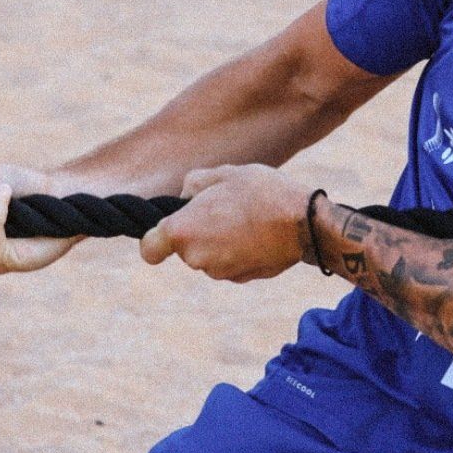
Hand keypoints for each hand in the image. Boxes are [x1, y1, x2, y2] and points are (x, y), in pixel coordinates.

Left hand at [139, 164, 311, 282]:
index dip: (155, 239)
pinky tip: (258, 235)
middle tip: (225, 209)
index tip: (169, 229)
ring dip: (220, 242)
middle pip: (184, 249)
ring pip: (209, 256)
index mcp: (182, 231)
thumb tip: (185, 196)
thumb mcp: (224, 173)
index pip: (149, 249)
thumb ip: (193, 184)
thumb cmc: (261, 192)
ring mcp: (219, 271)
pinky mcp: (240, 279)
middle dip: (198, 232)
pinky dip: (238, 253)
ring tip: (246, 219)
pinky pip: (229, 265)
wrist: (303, 222)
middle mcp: (195, 257)